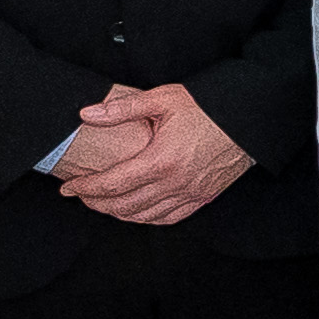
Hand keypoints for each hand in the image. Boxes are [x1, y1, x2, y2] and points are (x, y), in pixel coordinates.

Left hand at [58, 83, 253, 223]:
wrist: (250, 118)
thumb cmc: (209, 107)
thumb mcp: (164, 99)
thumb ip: (123, 108)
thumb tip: (87, 113)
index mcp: (161, 160)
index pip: (112, 184)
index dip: (85, 189)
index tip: (69, 188)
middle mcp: (175, 182)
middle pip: (124, 205)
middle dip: (96, 204)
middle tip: (81, 196)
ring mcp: (191, 193)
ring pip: (145, 216)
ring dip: (119, 213)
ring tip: (104, 203)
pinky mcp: (204, 197)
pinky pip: (169, 218)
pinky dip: (148, 219)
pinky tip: (138, 211)